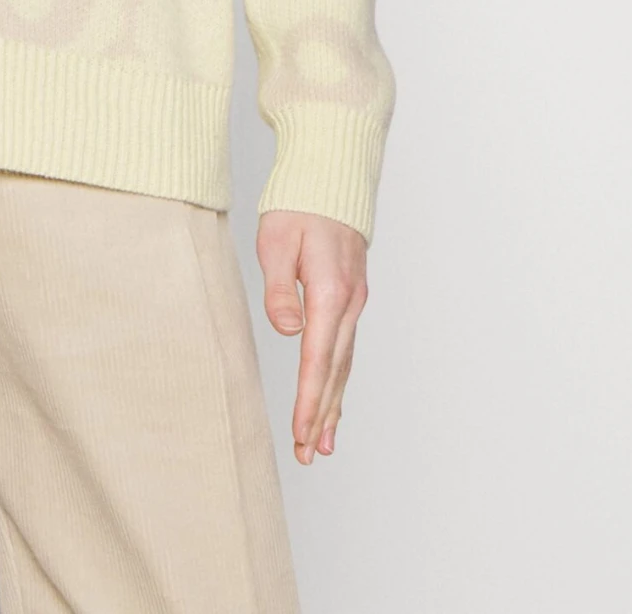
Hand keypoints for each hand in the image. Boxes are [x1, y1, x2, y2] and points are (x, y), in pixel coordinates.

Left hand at [255, 210, 368, 464]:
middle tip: (308, 453)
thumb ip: (281, 288)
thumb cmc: (298, 204)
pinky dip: (338, 378)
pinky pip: (344, 347)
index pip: (318, 357)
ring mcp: (354, 301)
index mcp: (330, 292)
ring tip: (321, 442)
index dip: (309, 398)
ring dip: (332, 403)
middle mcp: (348, 302)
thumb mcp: (277, 239)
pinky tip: (331, 397)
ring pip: (343, 362)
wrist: (329, 177)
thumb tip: (289, 330)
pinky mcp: (350, 297)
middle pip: (334, 369)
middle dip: (321, 413)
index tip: (300, 431)